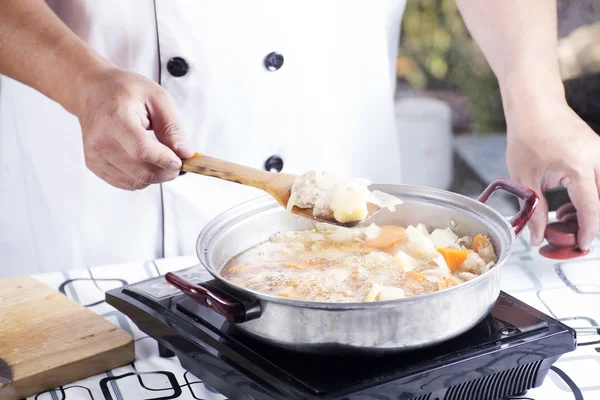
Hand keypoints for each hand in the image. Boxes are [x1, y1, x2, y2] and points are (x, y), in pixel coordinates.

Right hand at [75, 67, 193, 189]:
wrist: (93, 91)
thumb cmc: (124, 90)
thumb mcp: (157, 98)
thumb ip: (172, 128)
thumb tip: (185, 153)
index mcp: (115, 119)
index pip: (142, 150)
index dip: (165, 160)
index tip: (180, 160)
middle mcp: (100, 140)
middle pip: (141, 171)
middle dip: (166, 172)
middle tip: (177, 161)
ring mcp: (95, 155)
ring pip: (136, 182)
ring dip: (155, 176)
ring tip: (160, 157)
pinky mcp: (94, 165)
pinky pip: (126, 183)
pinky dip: (142, 178)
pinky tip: (145, 162)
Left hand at [506, 101, 599, 249]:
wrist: (535, 108)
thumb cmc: (527, 137)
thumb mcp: (524, 179)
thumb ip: (534, 211)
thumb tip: (537, 237)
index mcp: (579, 168)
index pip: (592, 209)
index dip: (587, 232)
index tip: (580, 245)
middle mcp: (597, 160)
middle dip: (587, 224)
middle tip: (565, 234)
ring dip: (588, 211)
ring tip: (561, 217)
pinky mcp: (599, 152)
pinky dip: (588, 197)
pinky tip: (567, 204)